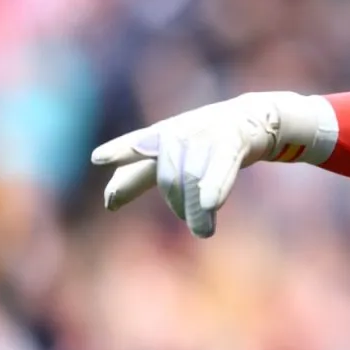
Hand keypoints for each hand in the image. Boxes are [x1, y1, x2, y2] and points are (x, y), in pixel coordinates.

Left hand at [90, 94, 279, 237]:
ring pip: (194, 177)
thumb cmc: (203, 142)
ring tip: (204, 231)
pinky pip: (222, 166)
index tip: (98, 157)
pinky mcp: (234, 140)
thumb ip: (138, 176)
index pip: (138, 146)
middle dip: (177, 202)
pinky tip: (211, 205)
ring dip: (197, 207)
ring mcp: (208, 134)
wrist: (251, 118)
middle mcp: (181, 132)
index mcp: (160, 136)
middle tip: (191, 221)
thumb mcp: (169, 155)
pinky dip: (215, 185)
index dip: (121, 150)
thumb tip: (107, 203)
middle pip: (169, 175)